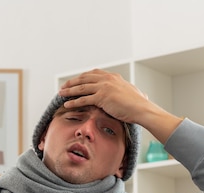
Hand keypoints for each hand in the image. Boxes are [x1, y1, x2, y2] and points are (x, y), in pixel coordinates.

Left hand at [59, 69, 182, 142]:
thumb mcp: (131, 93)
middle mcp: (107, 79)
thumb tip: (135, 94)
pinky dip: (73, 102)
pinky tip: (67, 104)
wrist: (142, 109)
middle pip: (84, 78)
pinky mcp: (101, 97)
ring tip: (61, 94)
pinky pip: (83, 99)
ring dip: (69, 90)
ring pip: (81, 88)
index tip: (75, 80)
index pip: (93, 73)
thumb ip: (125, 91)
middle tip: (63, 86)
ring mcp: (104, 87)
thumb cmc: (139, 104)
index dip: (82, 77)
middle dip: (72, 82)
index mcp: (113, 77)